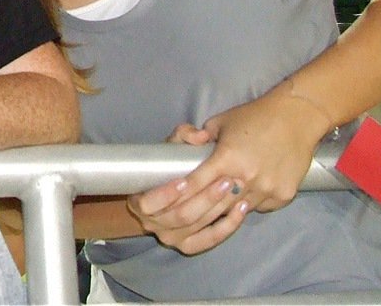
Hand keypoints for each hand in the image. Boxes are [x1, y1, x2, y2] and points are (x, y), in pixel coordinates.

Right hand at [124, 123, 247, 254]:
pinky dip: (227, 227)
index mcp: (139, 202)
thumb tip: (199, 136)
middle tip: (226, 180)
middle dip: (204, 198)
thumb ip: (184, 135)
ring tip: (236, 189)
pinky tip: (241, 210)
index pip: (148, 203)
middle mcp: (152, 224)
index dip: (166, 194)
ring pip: (195, 226)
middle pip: (179, 216)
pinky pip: (208, 241)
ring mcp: (170, 238)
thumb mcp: (172, 147)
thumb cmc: (169, 169)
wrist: (166, 198)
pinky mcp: (188, 246)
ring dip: (217, 209)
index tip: (185, 181)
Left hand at [129, 92, 327, 252]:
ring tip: (210, 213)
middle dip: (195, 213)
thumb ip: (200, 136)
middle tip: (180, 219)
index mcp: (227, 158)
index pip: (196, 182)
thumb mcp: (222, 121)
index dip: (178, 194)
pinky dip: (250, 204)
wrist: (298, 117)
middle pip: (214, 205)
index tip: (163, 202)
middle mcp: (246, 177)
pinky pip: (259, 207)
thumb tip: (186, 145)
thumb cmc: (256, 116)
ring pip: (237, 210)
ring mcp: (266, 189)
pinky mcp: (283, 196)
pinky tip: (245, 196)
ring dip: (222, 211)